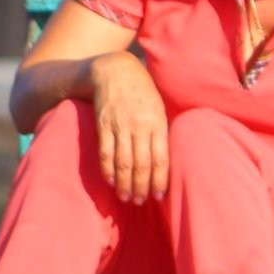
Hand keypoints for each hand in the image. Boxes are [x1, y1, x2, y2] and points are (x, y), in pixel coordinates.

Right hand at [90, 51, 168, 204]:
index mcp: (158, 123)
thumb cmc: (144, 92)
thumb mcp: (161, 107)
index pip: (161, 159)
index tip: (159, 196)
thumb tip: (170, 158)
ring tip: (127, 197)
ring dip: (124, 183)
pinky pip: (105, 152)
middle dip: (141, 186)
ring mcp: (120, 126)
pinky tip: (111, 181)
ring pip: (123, 161)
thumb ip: (163, 131)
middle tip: (141, 202)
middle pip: (141, 164)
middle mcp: (139, 126)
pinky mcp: (103, 125)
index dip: (160, 180)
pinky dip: (107, 169)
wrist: (116, 71)